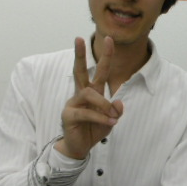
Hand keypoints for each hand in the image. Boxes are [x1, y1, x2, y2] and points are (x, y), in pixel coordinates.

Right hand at [56, 36, 122, 159]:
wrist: (80, 147)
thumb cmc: (94, 129)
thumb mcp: (111, 120)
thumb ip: (115, 111)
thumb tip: (118, 103)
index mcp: (93, 91)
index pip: (100, 70)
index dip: (106, 55)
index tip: (109, 39)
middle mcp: (81, 93)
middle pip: (79, 70)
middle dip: (79, 54)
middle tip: (78, 38)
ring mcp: (73, 103)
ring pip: (88, 93)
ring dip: (103, 104)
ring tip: (112, 117)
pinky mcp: (68, 115)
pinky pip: (86, 112)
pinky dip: (99, 117)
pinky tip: (108, 123)